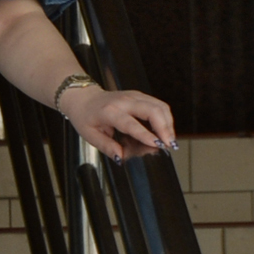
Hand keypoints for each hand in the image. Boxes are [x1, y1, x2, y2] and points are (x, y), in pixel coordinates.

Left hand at [58, 83, 174, 161]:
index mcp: (109, 112)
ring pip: (160, 106)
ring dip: (168, 123)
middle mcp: (124, 101)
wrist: (83, 98)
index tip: (157, 145)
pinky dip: (166, 118)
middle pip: (152, 110)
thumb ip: (106, 146)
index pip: (130, 123)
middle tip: (170, 145)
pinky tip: (166, 130)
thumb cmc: (85, 117)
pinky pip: (159, 105)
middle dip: (165, 128)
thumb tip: (120, 158)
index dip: (145, 134)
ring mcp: (134, 96)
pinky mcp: (140, 95)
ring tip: (170, 140)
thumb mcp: (89, 135)